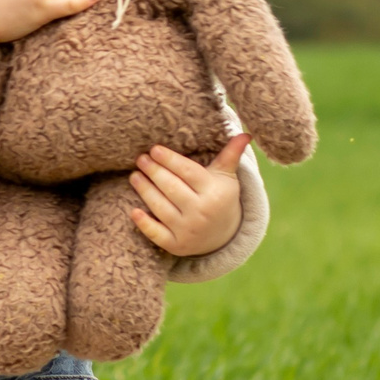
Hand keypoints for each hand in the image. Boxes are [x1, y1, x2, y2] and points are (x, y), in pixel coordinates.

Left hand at [129, 135, 247, 257]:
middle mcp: (201, 212)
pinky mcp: (176, 245)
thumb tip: (245, 134)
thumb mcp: (226, 177)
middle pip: (171, 188)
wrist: (223, 237)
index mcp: (214, 192)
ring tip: (134, 176)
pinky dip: (144, 225)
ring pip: (161, 207)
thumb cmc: (220, 198)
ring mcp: (188, 230)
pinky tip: (134, 211)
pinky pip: (157, 234)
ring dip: (144, 190)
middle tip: (141, 159)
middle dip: (154, 172)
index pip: (188, 172)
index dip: (170, 160)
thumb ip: (231, 155)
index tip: (154, 149)